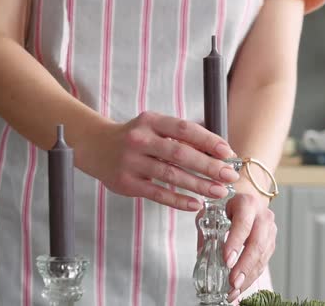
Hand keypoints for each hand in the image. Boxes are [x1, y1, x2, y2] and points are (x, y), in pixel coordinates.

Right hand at [79, 111, 238, 210]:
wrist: (95, 146)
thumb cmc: (135, 137)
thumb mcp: (154, 127)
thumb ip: (180, 137)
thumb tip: (218, 152)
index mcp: (151, 121)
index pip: (185, 129)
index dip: (208, 141)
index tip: (227, 153)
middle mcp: (140, 140)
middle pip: (180, 154)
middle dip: (209, 166)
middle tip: (229, 176)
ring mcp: (131, 162)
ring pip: (171, 175)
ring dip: (198, 185)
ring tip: (219, 192)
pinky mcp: (126, 183)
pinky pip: (157, 193)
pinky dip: (178, 200)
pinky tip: (195, 204)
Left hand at [195, 181, 275, 302]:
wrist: (247, 201)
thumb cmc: (227, 206)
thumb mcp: (213, 212)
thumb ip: (207, 230)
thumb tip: (202, 253)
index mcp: (247, 203)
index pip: (243, 223)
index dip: (236, 242)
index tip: (226, 260)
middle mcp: (263, 216)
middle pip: (257, 243)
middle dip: (244, 265)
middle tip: (232, 281)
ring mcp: (270, 230)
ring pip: (263, 256)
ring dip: (248, 275)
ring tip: (234, 289)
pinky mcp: (271, 243)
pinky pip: (264, 262)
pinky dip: (252, 276)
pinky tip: (241, 286)